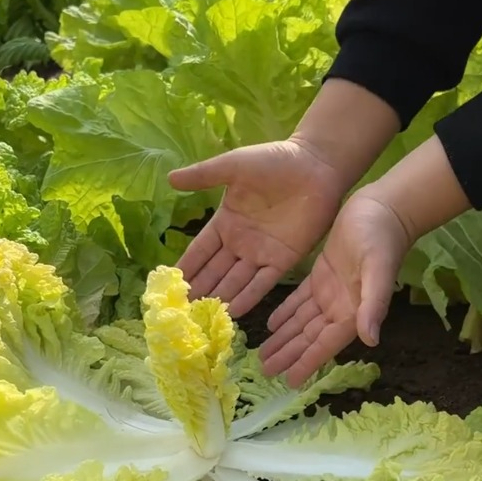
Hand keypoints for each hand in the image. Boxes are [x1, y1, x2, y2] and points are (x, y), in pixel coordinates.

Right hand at [168, 139, 344, 317]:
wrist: (315, 164)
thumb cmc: (274, 161)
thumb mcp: (233, 165)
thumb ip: (203, 175)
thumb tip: (169, 179)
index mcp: (225, 222)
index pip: (199, 251)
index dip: (185, 268)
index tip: (166, 287)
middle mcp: (240, 242)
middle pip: (215, 272)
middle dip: (199, 291)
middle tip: (180, 314)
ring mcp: (262, 253)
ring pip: (236, 281)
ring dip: (221, 299)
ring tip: (202, 320)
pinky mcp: (284, 259)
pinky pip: (263, 282)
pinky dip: (250, 297)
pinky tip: (234, 312)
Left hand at [260, 189, 413, 386]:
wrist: (384, 210)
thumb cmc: (382, 240)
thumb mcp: (378, 271)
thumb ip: (374, 305)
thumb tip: (371, 339)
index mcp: (353, 311)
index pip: (325, 344)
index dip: (308, 362)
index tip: (289, 382)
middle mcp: (340, 306)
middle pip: (309, 337)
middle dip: (288, 354)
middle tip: (264, 370)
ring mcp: (330, 291)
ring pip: (302, 321)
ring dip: (284, 337)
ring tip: (263, 354)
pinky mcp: (322, 275)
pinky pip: (300, 299)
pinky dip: (286, 312)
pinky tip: (271, 323)